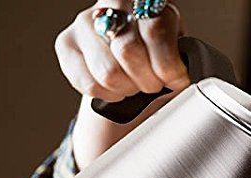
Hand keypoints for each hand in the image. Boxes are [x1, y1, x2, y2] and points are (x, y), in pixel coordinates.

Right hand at [54, 2, 187, 100]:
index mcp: (147, 0)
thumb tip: (185, 79)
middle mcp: (112, 4)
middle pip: (128, 52)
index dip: (169, 66)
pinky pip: (89, 84)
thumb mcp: (179, 49)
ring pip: (108, 73)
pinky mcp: (66, 43)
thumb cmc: (159, 54)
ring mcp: (85, 22)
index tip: (176, 80)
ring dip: (128, 89)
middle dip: (149, 81)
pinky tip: (118, 87)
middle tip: (154, 84)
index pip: (155, 31)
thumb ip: (184, 56)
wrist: (131, 59)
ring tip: (135, 84)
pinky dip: (109, 95)